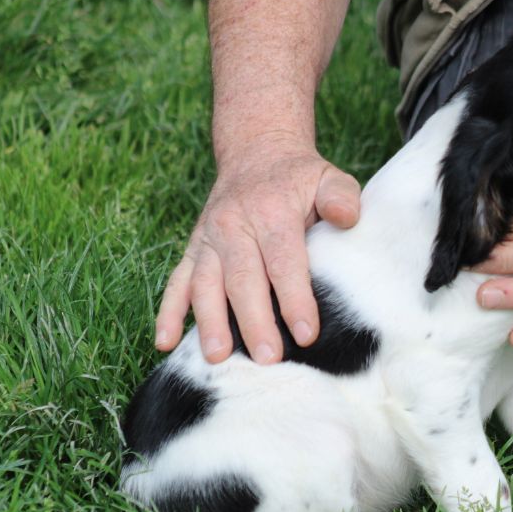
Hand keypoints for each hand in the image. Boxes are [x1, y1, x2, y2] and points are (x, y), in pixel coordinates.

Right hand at [155, 144, 360, 363]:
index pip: (284, 261)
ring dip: (209, 322)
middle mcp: (234, 226)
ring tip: (217, 357)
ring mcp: (210, 239)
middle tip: (267, 358)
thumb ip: (340, 196)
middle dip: (253, 322)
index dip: (294, 299)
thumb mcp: (327, 177)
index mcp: (271, 212)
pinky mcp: (194, 249)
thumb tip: (346, 216)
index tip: (306, 334)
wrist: (256, 153)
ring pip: (206, 284)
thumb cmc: (299, 178)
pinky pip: (177, 281)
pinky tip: (165, 341)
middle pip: (243, 279)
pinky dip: (168, 311)